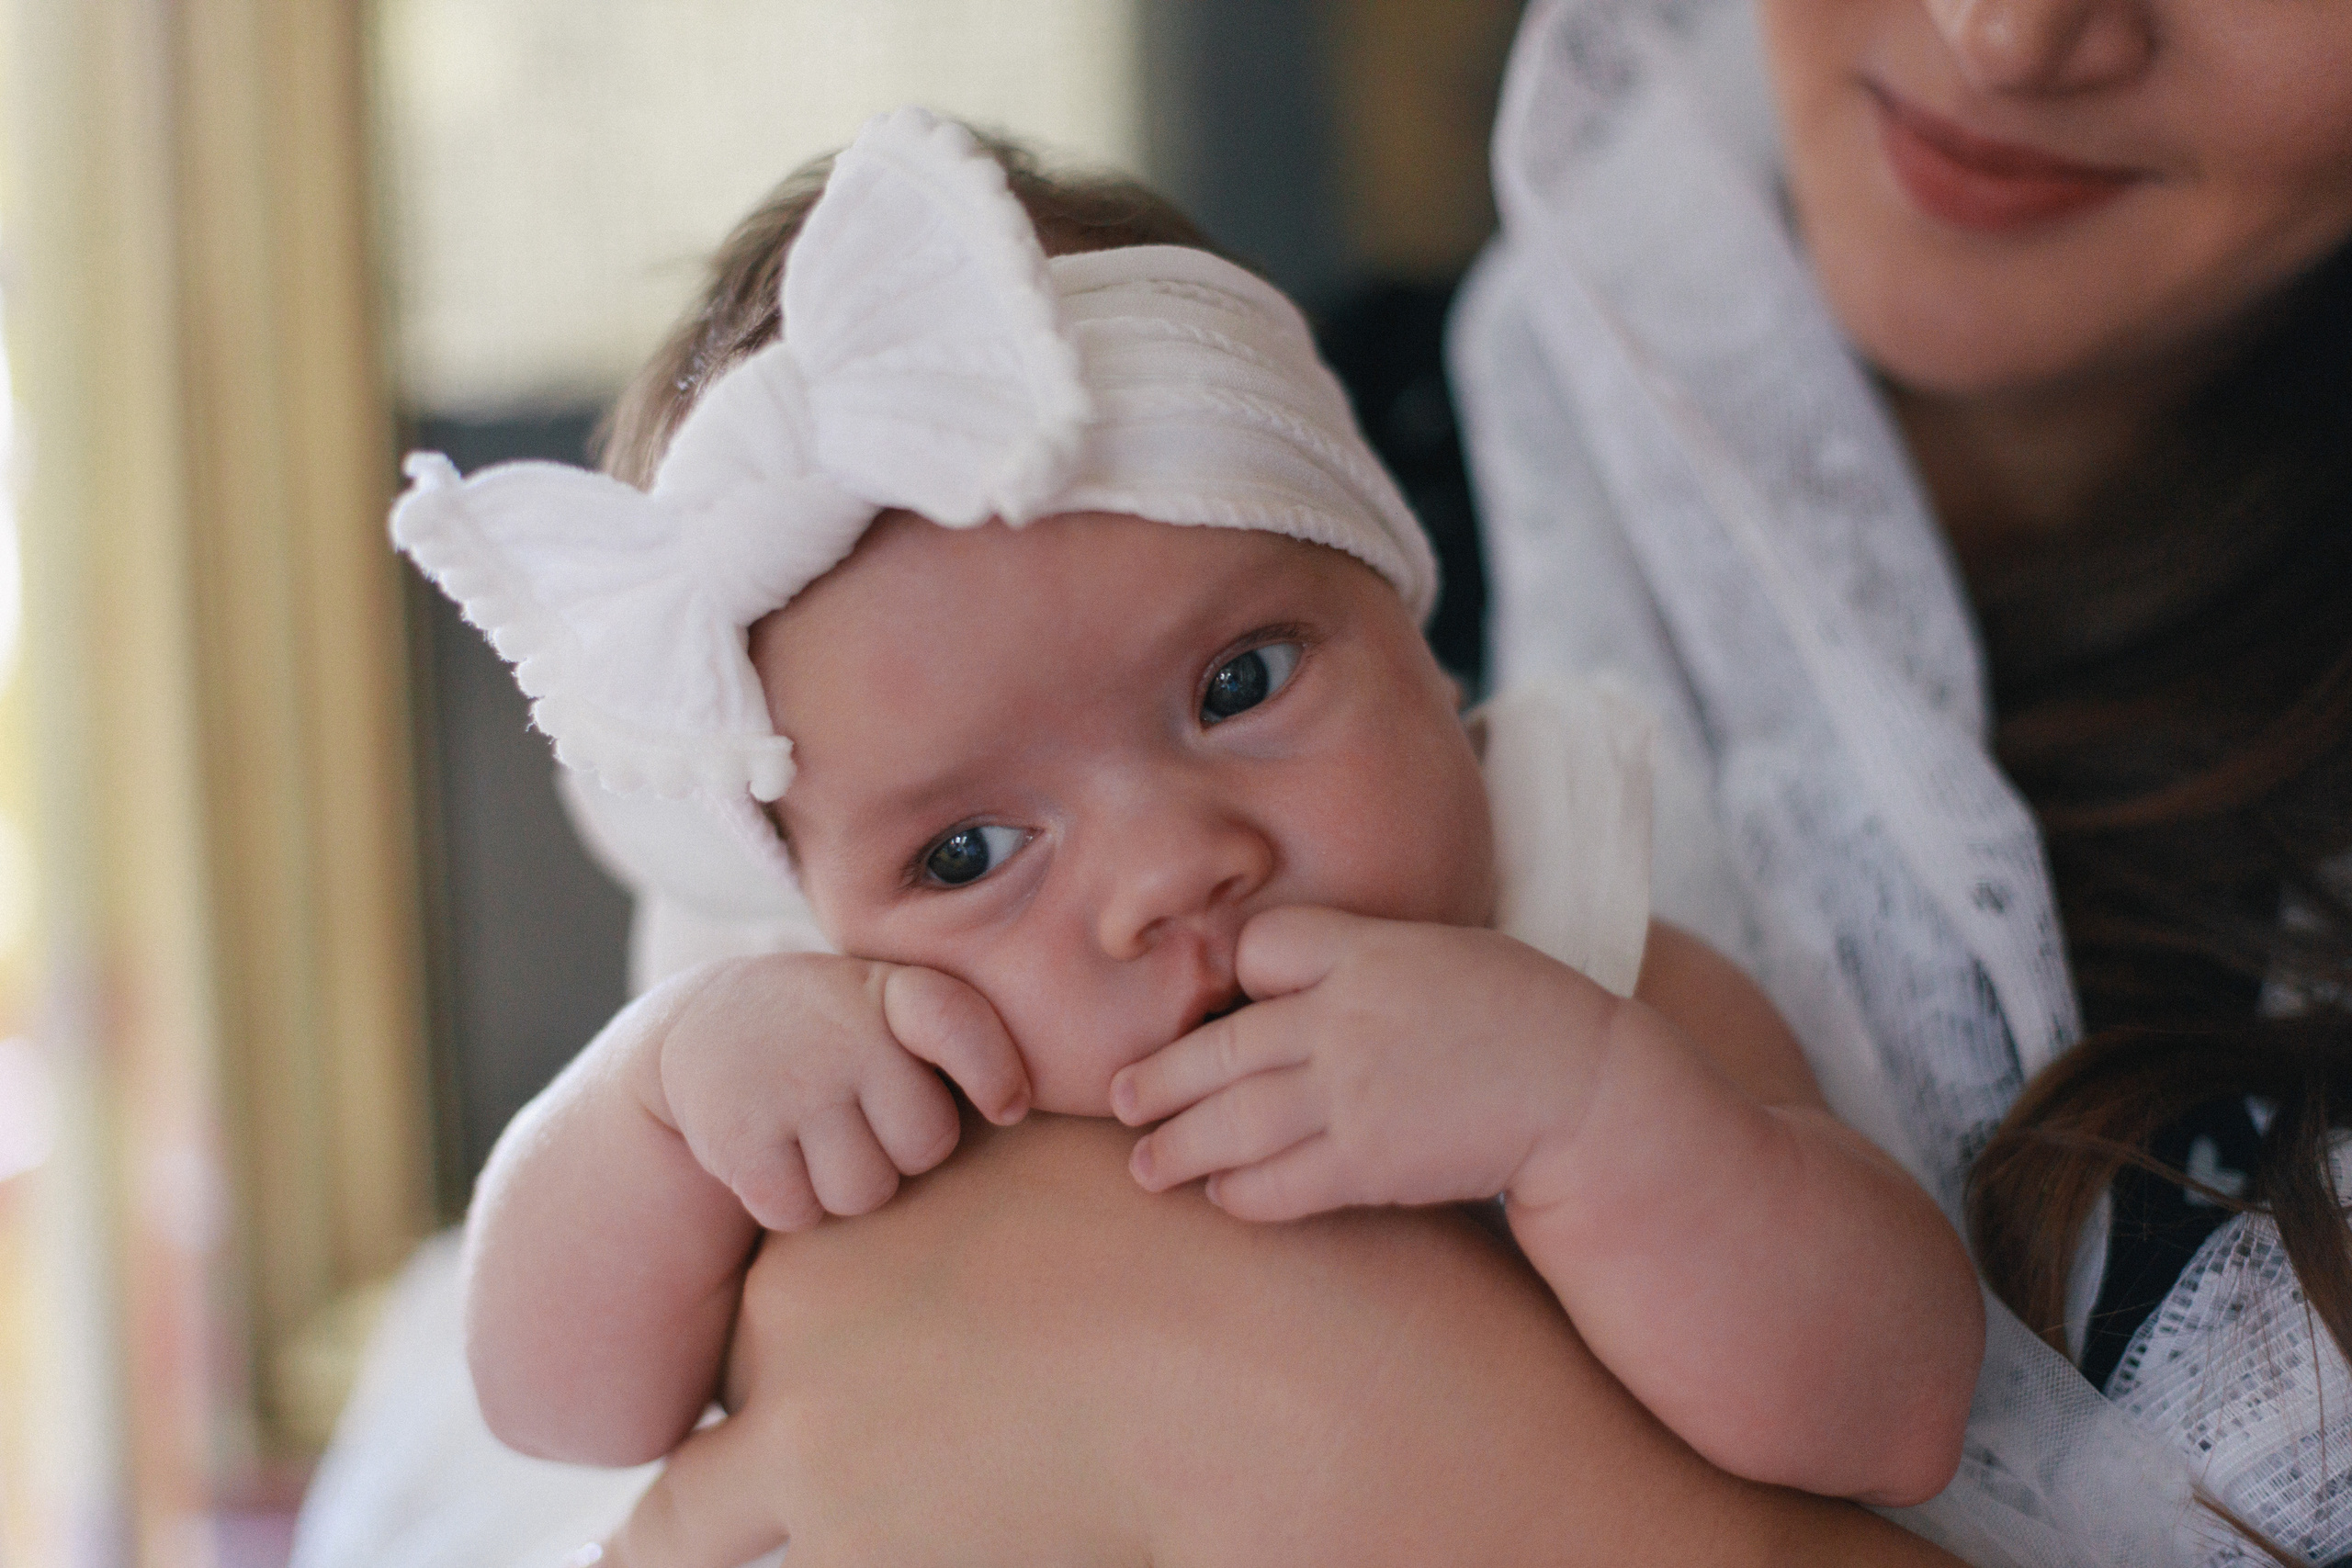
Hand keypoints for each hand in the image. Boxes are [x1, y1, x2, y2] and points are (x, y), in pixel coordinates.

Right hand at [651, 954, 1029, 1231]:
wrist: (698, 1027)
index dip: (993, 1072)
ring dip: (843, 1183)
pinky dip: (790, 1202)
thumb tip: (1015, 1108)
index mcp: (891, 991)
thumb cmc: (832, 1031)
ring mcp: (791, 1084)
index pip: (958, 1025)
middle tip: (860, 1118)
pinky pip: (801, 1212)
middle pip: (926, 1145)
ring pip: (865, 1193)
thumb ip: (954, 1036)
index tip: (1008, 1108)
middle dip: (901, 1150)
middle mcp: (844, 1032)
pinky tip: (773, 1154)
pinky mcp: (741, 1139)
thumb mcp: (886, 1003)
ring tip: (813, 1135)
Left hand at [1109, 906, 1623, 1220]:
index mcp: (1366, 950)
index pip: (1260, 946)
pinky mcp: (1367, 1161)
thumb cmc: (1520, 1013)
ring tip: (1143, 1166)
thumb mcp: (1440, 950)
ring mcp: (1350, 1091)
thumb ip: (1364, 958)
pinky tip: (1221, 1196)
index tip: (1219, 1000)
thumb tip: (1297, 975)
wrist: (1586, 1088)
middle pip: (1221, 1047)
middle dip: (1158, 1080)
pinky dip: (1240, 1193)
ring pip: (1232, 1122)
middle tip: (1117, 1099)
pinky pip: (1279, 1183)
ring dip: (1176, 1148)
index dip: (1232, 971)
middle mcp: (1343, 1017)